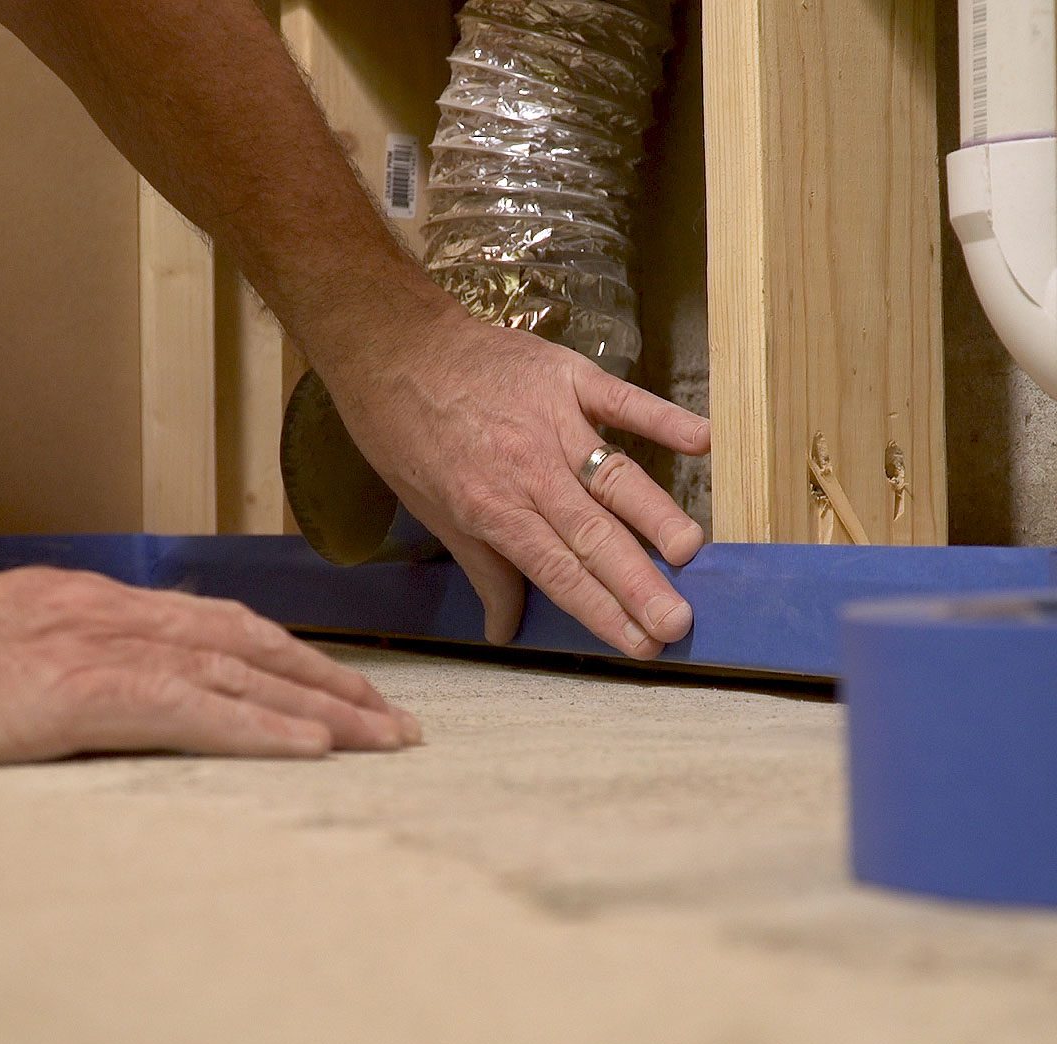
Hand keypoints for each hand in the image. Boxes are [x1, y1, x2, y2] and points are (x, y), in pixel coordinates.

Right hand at [0, 567, 420, 763]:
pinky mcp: (77, 689)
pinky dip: (258, 727)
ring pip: (241, 673)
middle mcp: (118, 613)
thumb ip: (91, 651)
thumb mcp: (25, 640)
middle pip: (256, 643)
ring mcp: (100, 647)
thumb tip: (152, 678)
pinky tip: (313, 748)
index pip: (230, 626)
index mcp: (107, 604)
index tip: (354, 690)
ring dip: (322, 706)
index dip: (301, 657)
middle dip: (335, 681)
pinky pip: (189, 709)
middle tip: (397, 720)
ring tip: (384, 737)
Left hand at [323, 312, 710, 659]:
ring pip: (616, 477)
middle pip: (595, 536)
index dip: (602, 611)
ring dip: (656, 516)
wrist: (393, 347)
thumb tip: (504, 631)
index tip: (640, 644)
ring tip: (690, 551)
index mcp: (493, 508)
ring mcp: (554, 421)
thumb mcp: (433, 510)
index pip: (559, 572)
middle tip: (679, 621)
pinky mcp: (568, 376)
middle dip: (639, 584)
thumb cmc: (405, 434)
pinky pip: (622, 400)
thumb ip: (483, 569)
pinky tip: (702, 440)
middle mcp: (529, 471)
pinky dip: (662, 417)